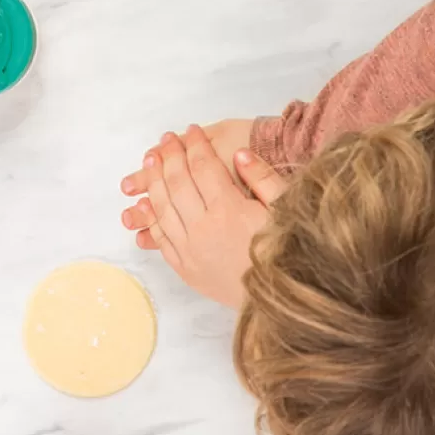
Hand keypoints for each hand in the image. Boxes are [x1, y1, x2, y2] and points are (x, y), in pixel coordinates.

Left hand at [120, 125, 286, 307]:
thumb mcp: (286, 212)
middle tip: (167, 139)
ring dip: (154, 180)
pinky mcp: (184, 267)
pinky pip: (161, 235)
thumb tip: (239, 153)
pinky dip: (151, 215)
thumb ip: (263, 180)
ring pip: (163, 206)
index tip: (191, 130)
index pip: (204, 167)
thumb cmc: (289, 256)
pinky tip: (145, 201)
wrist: (281, 304)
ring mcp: (190, 248)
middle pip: (178, 182)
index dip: (196, 145)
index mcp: (230, 210)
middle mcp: (204, 227)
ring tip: (150, 160)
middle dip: (170, 156)